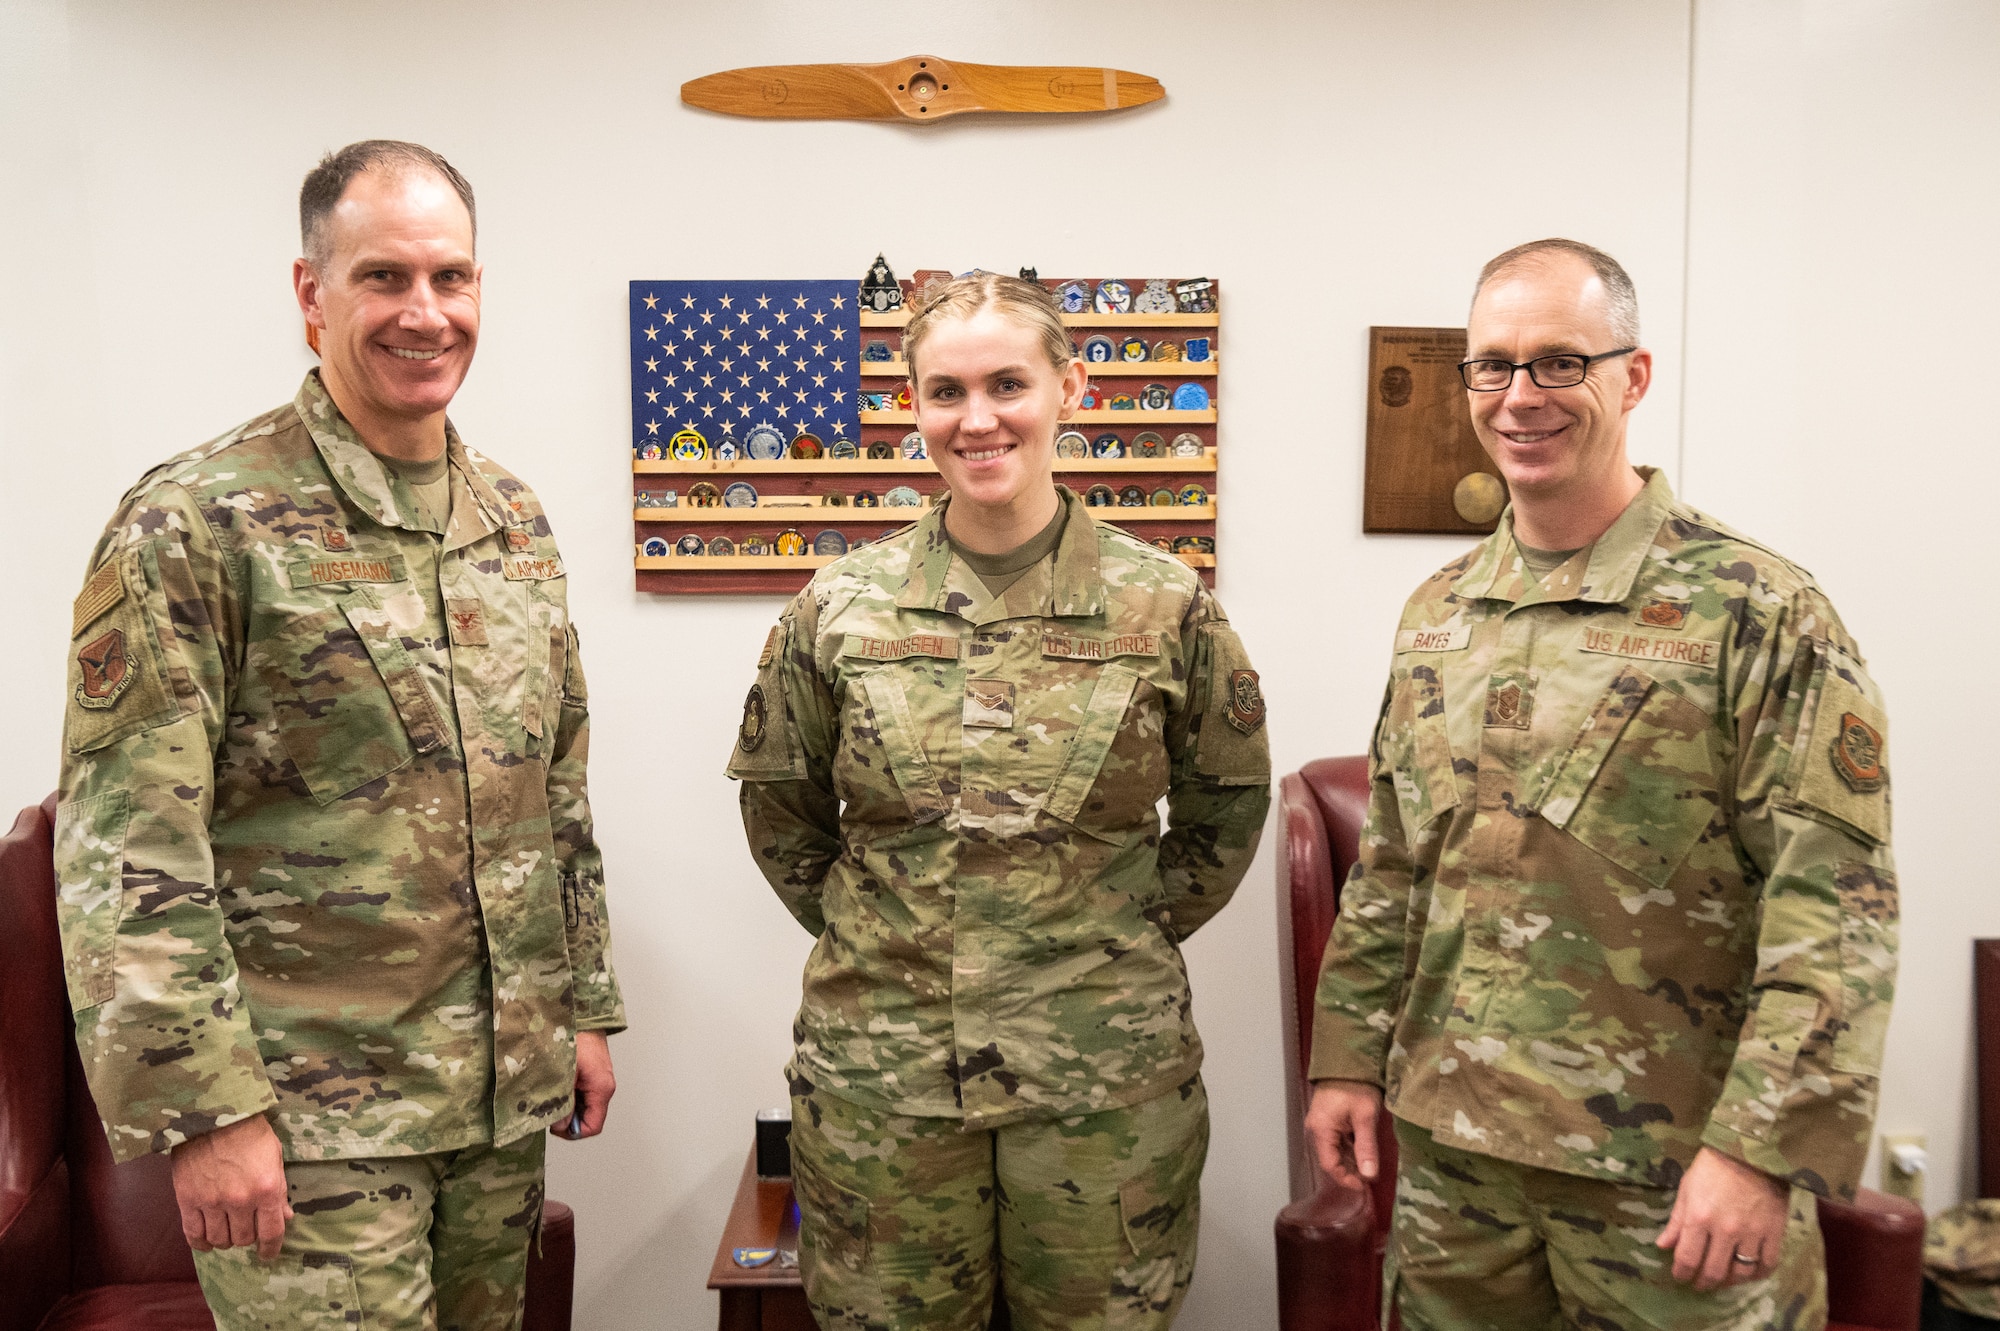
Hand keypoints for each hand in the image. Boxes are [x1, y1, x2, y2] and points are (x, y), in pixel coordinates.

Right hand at [169, 1114, 290, 1259]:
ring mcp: (212, 1202)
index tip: (268, 1254)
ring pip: (220, 1240)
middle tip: (245, 1228)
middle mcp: (241, 1200)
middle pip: (244, 1239)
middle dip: (247, 1238)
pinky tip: (206, 1240)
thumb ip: (280, 1189)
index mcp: (267, 1189)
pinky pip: (193, 1234)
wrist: (212, 1114)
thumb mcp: (274, 1157)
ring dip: (225, 1240)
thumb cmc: (249, 1132)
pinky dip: (201, 1243)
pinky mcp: (187, 1200)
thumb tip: (285, 1217)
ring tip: (227, 1229)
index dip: (271, 1248)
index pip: (272, 1232)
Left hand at [555, 1030, 615, 1139]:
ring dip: (565, 1104)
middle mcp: (604, 1087)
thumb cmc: (576, 1036)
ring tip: (550, 1092)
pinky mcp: (590, 1073)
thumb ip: (562, 1102)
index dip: (571, 1132)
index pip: (592, 1126)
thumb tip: (558, 1124)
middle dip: (566, 1117)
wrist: (581, 1013)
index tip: (554, 1124)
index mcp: (602, 1089)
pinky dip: (566, 1093)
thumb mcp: (564, 1074)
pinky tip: (555, 1083)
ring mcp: (598, 1079)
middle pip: (587, 1117)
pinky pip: (579, 1092)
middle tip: (549, 1107)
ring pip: (582, 1105)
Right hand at [1303, 1079, 1383, 1189]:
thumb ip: (1366, 1147)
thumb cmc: (1356, 1087)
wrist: (1348, 1060)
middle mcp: (1316, 1130)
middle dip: (1350, 1171)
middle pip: (1330, 1159)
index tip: (1365, 1186)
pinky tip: (1363, 1150)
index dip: (1346, 1179)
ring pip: (1334, 1151)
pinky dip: (1349, 1149)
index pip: (1330, 1165)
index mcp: (1321, 1130)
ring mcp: (1320, 1124)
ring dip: (1351, 1160)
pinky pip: (1336, 1141)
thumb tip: (1369, 1176)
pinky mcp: (1327, 1119)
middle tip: (1371, 1176)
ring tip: (1370, 1165)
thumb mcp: (1365, 1117)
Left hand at [1656, 1146, 1788, 1289]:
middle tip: (1699, 1284)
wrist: (1752, 1150)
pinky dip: (1757, 1274)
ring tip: (1722, 1281)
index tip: (1680, 1276)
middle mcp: (1725, 1230)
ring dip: (1729, 1282)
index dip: (1682, 1272)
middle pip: (1714, 1271)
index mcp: (1699, 1217)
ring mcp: (1752, 1233)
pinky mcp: (1774, 1232)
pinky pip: (1767, 1264)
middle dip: (1703, 1282)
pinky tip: (1749, 1273)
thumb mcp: (1687, 1188)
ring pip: (1741, 1272)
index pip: (1687, 1258)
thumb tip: (1663, 1246)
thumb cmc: (1713, 1166)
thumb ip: (1676, 1221)